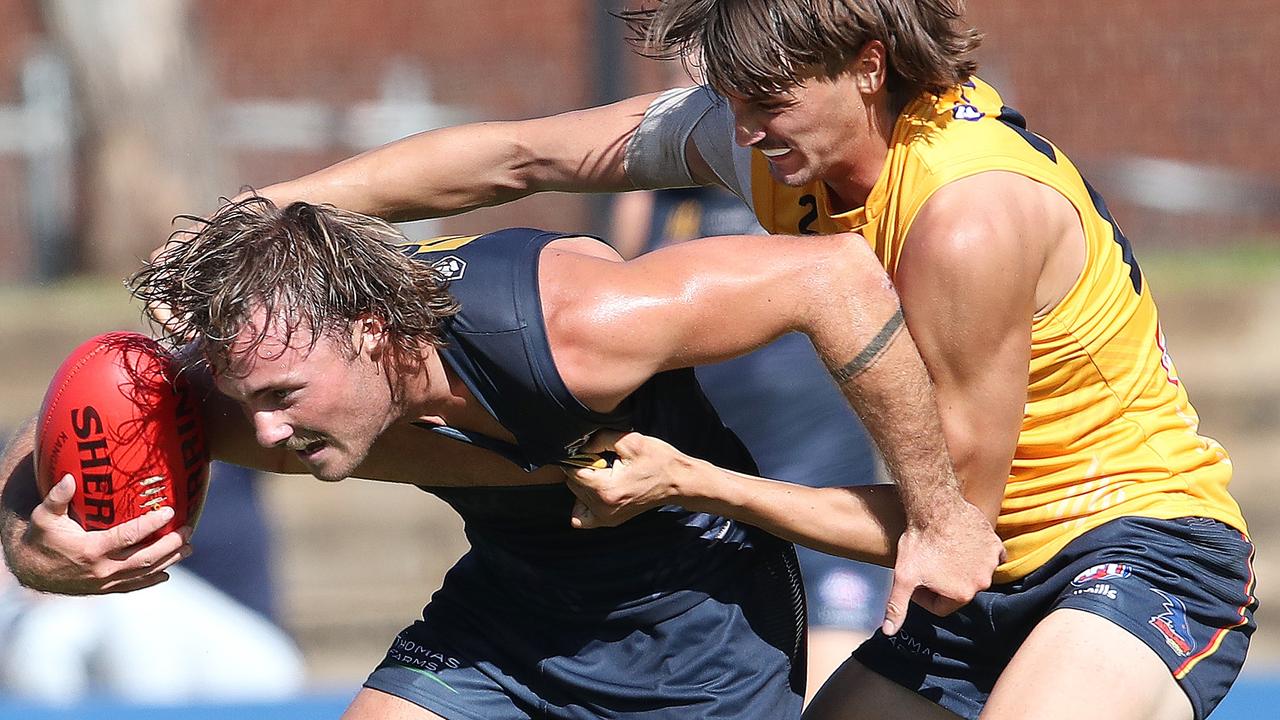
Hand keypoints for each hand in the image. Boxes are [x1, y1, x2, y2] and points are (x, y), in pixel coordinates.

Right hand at [11, 474, 191, 593]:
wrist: (29, 570)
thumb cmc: (40, 537)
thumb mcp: (43, 516)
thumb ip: (57, 497)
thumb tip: (70, 477)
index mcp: (91, 550)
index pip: (129, 536)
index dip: (151, 524)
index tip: (170, 511)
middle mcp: (102, 569)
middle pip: (145, 558)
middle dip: (170, 544)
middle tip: (188, 530)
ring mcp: (105, 582)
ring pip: (144, 573)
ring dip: (169, 560)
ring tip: (189, 547)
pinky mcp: (104, 590)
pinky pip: (132, 586)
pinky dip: (151, 581)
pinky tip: (167, 573)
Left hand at [563, 430, 696, 528]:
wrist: (678, 481)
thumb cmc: (658, 460)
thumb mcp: (630, 441)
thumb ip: (599, 439)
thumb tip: (579, 446)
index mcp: (606, 489)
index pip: (572, 472)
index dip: (580, 457)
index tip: (595, 452)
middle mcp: (603, 509)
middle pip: (573, 484)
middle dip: (583, 469)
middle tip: (604, 461)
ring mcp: (606, 518)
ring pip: (576, 496)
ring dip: (585, 483)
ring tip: (605, 475)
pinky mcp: (609, 521)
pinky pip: (582, 517)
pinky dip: (584, 503)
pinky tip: (598, 490)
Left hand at [882, 497, 1003, 634]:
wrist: (935, 507)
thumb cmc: (919, 542)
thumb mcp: (903, 577)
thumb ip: (897, 607)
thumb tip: (888, 632)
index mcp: (962, 595)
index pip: (940, 606)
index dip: (923, 595)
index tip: (916, 579)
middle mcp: (981, 582)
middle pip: (957, 590)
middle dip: (942, 582)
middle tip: (927, 564)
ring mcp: (991, 562)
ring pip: (972, 573)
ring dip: (959, 567)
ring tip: (941, 552)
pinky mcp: (995, 544)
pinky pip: (987, 556)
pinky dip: (977, 553)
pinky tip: (960, 543)